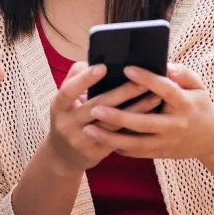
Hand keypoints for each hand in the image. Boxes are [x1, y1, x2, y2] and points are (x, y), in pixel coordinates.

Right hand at [46, 62, 162, 173]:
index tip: (103, 67)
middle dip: (121, 93)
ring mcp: (80, 140)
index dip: (85, 80)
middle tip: (142, 82)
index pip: (69, 91)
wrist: (62, 155)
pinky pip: (118, 138)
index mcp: (58, 106)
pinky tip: (151, 116)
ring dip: (135, 110)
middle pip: (96, 107)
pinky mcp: (95, 153)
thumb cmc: (68, 116)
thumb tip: (96, 60)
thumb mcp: (64, 99)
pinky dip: (135, 126)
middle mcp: (67, 124)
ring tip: (155, 96)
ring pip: (112, 124)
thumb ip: (77, 78)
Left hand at [81, 63, 213, 160]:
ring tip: (88, 128)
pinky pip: (137, 153)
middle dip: (118, 116)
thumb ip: (182, 73)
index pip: (165, 90)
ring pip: (136, 143)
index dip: (147, 79)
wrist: (212, 139)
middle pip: (144, 123)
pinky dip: (118, 147)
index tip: (126, 68)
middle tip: (94, 108)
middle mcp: (176, 125)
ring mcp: (168, 142)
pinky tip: (99, 140)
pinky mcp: (161, 153)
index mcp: (185, 104)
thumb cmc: (198, 105)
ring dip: (110, 137)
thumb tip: (165, 65)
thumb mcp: (198, 86)